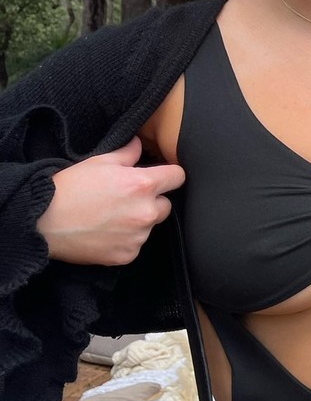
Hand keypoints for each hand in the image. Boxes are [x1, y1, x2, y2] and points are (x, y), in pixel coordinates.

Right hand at [36, 136, 185, 266]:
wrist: (43, 222)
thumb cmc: (69, 188)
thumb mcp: (98, 161)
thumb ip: (127, 153)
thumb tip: (140, 145)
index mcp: (142, 185)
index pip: (178, 177)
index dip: (170, 175)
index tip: (162, 177)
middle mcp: (146, 212)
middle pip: (166, 205)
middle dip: (152, 201)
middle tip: (126, 200)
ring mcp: (138, 237)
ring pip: (150, 226)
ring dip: (138, 222)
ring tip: (110, 217)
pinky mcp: (127, 255)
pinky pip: (135, 245)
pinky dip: (125, 241)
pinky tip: (105, 233)